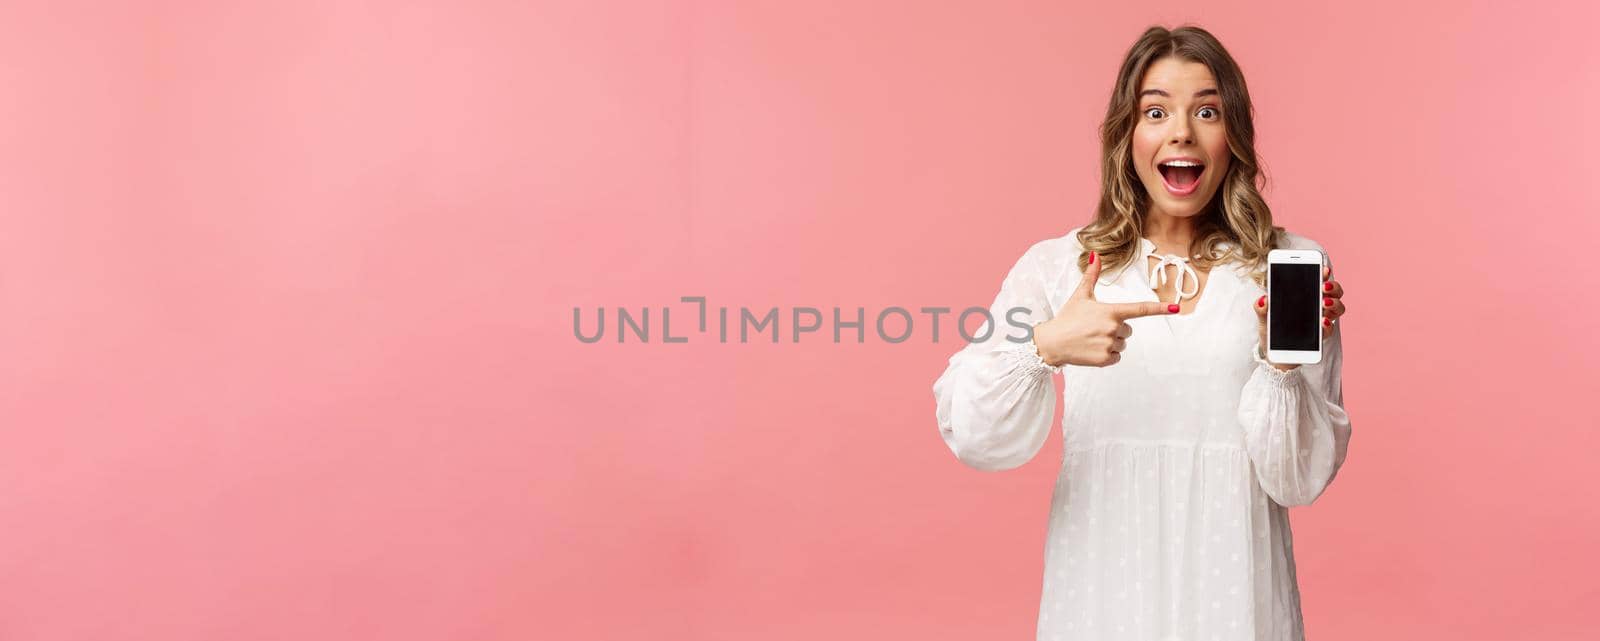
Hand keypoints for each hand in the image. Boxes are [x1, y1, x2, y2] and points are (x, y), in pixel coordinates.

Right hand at [1033, 251, 1176, 366]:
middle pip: (1128, 329)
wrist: (1052, 342)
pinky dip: (1107, 355)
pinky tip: (1092, 349)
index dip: (1160, 308)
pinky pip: (1117, 356)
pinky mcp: (1105, 359)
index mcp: (1111, 311)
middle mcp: (1113, 328)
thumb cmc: (1067, 317)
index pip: (1140, 309)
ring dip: (1111, 342)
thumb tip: (1095, 255)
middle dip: (1115, 329)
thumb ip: (1091, 275)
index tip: (1176, 309)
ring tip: (1091, 339)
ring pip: (1122, 343)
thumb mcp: (1080, 295)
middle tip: (1094, 328)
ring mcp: (1110, 344)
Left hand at [1254, 264, 1345, 370]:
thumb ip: (1262, 308)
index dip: (1324, 273)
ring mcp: (1321, 321)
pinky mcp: (1320, 337)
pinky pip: (1329, 329)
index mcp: (1305, 297)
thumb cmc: (1272, 331)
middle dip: (1333, 287)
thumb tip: (1263, 299)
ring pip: (1338, 308)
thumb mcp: (1264, 318)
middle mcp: (1318, 307)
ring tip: (1324, 303)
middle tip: (1323, 287)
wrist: (1275, 355)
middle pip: (1334, 292)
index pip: (1319, 281)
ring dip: (1334, 303)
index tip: (1324, 268)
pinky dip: (1328, 325)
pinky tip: (1322, 322)